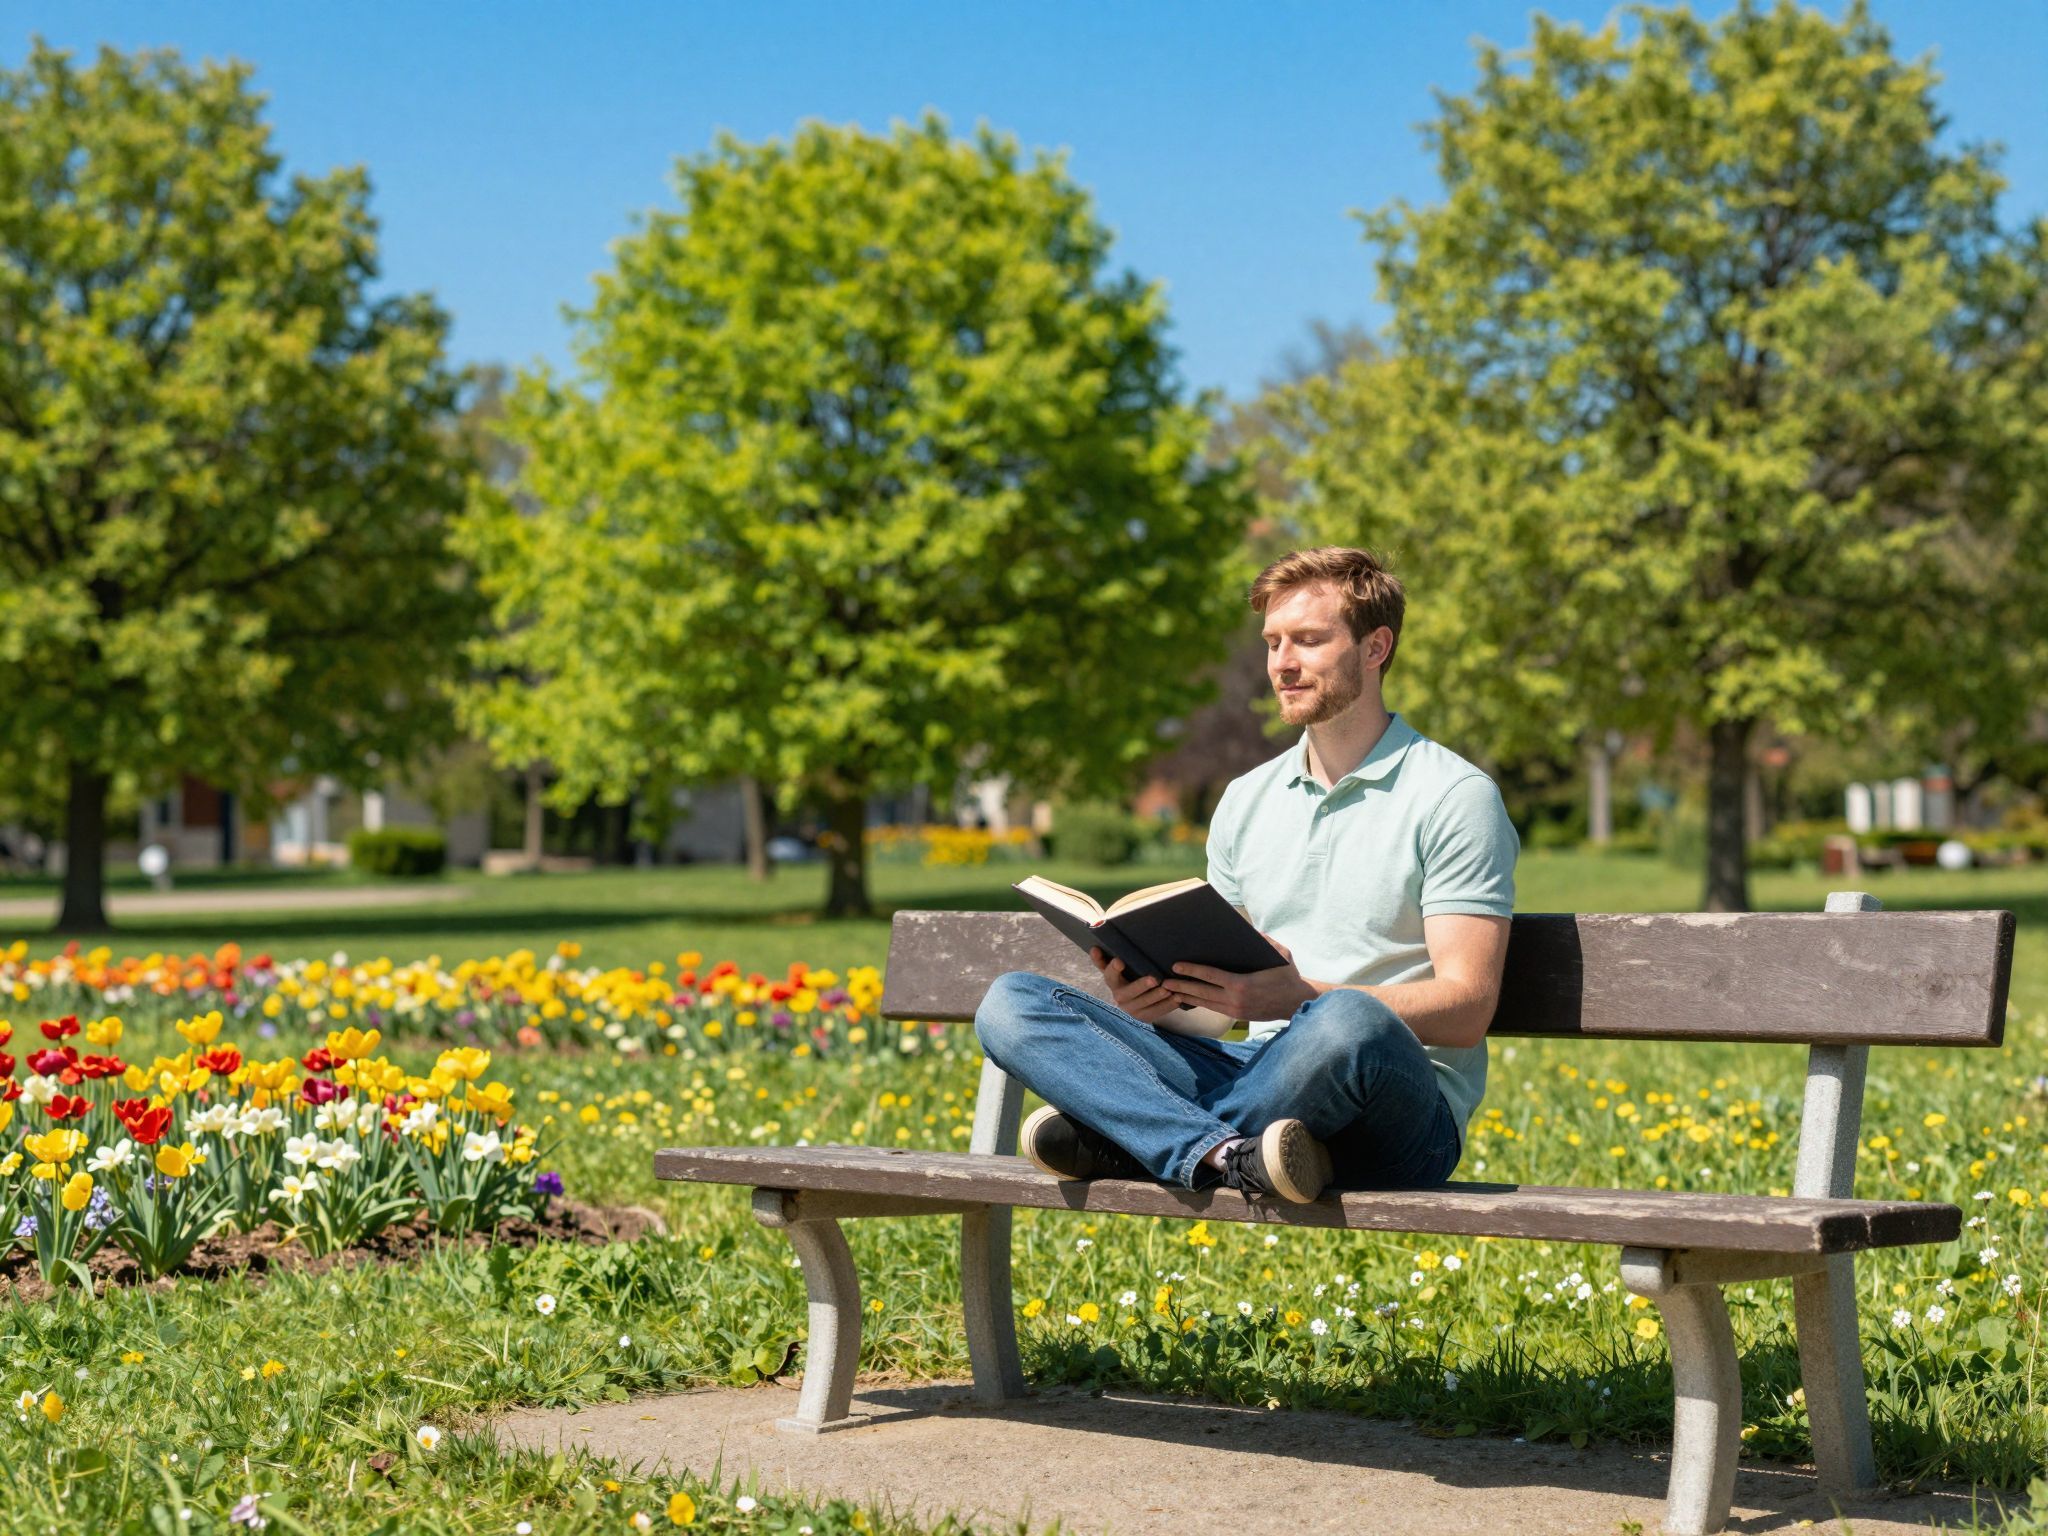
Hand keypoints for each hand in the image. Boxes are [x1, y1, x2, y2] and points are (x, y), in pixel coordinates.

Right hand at [1088, 946, 1184, 1024]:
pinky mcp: (1143, 1018)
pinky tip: (1177, 999)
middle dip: (1140, 986)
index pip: (1109, 975)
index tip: (1119, 961)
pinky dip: (1167, 1006)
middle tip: (1154, 979)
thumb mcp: (1116, 970)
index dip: (1113, 969)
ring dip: (1156, 998)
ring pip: (1143, 1005)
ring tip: (1168, 990)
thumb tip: (1094, 948)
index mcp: (1113, 982)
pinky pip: (1155, 1013)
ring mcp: (1130, 1010)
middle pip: (1127, 993)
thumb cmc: (1127, 978)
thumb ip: (1105, 960)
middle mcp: (1119, 998)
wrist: (1135, 1001)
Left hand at [1161, 930, 1314, 1019]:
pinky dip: (1199, 1003)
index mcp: (1242, 984)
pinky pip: (1213, 1008)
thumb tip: (1247, 929)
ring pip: (1205, 1003)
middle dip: (1181, 986)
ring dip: (1185, 997)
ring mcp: (1236, 1010)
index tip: (1176, 965)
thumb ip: (1264, 941)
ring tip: (1169, 991)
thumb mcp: (1281, 954)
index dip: (1191, 970)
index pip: (1210, 976)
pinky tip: (1187, 998)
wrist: (1298, 1003)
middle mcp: (1236, 1000)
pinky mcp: (1238, 1016)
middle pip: (1201, 992)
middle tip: (1163, 981)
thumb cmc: (1289, 976)